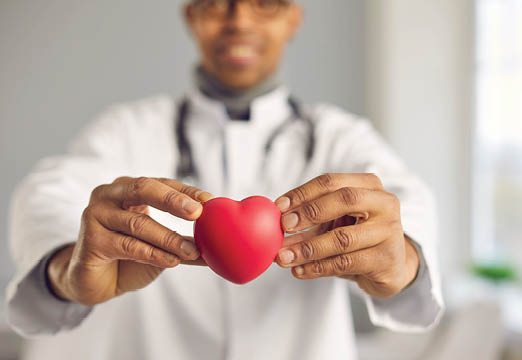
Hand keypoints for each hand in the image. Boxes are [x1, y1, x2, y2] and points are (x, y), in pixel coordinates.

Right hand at [47, 176, 211, 305]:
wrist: (94, 282)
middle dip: (173, 200)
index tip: (209, 201)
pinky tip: (172, 261)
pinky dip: (153, 254)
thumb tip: (220, 243)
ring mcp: (96, 215)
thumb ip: (185, 240)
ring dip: (169, 237)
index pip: (161, 183)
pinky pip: (128, 245)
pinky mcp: (90, 240)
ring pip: (138, 223)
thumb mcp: (160, 245)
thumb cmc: (129, 257)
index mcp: (129, 189)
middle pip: (143, 189)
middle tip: (197, 212)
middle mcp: (110, 195)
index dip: (185, 191)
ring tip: (193, 250)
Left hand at [274, 173, 419, 298]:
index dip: (303, 192)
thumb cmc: (357, 236)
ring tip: (283, 257)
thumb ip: (310, 217)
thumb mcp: (337, 220)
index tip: (278, 206)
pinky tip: (299, 270)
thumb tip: (272, 221)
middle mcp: (384, 203)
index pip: (332, 181)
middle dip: (309, 212)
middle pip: (344, 199)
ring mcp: (389, 231)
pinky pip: (345, 263)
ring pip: (342, 238)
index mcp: (369, 185)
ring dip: (307, 248)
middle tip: (283, 227)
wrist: (390, 266)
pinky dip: (317, 267)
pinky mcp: (386, 259)